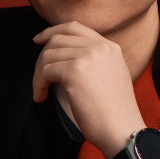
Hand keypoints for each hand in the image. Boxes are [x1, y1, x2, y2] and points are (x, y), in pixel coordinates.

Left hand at [32, 21, 145, 158]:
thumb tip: (59, 58)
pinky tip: (41, 98)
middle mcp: (100, 47)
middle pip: (58, 39)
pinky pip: (46, 71)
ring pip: (49, 54)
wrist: (121, 131)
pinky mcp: (75, 71)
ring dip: (39, 74)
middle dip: (42, 56)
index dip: (52, 32)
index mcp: (110, 47)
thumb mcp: (108, 77)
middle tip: (38, 76)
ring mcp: (88, 57)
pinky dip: (38, 85)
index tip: (39, 41)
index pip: (74, 27)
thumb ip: (91, 62)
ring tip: (41, 92)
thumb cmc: (113, 114)